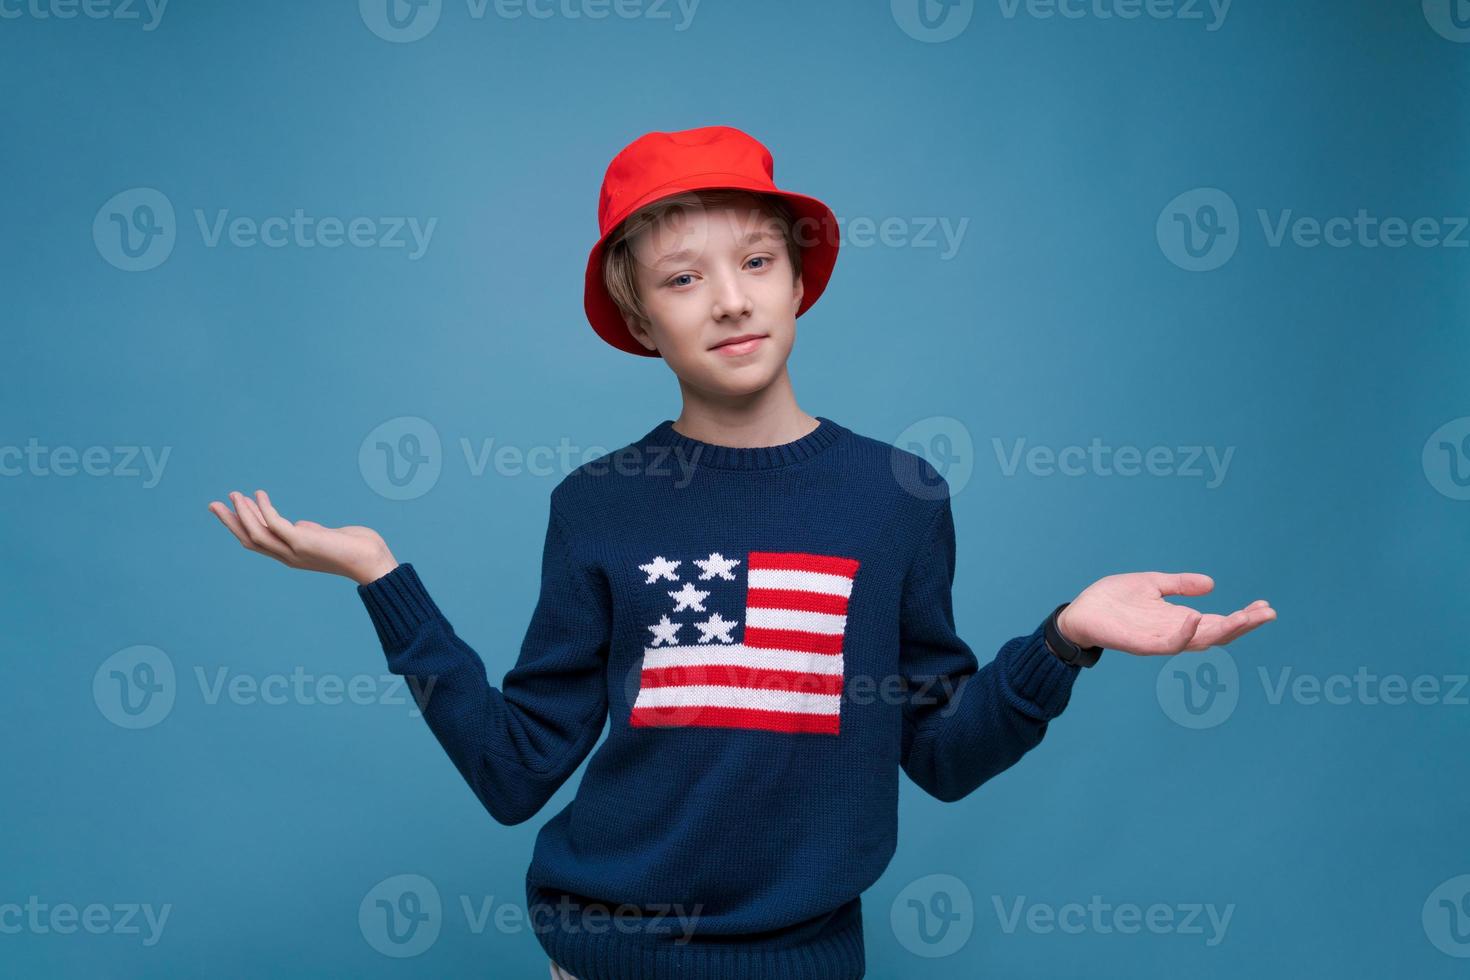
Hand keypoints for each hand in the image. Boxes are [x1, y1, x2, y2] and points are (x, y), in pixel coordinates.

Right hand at [207, 489, 398, 585]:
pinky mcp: (302, 541)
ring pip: (257, 533)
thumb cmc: (355, 548)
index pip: (259, 542)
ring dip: (243, 514)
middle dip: (231, 521)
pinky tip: (259, 494)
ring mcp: (294, 550)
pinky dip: (264, 509)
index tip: (230, 509)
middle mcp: (288, 555)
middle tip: (214, 504)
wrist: (372, 561)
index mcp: (292, 555)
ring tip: (234, 495)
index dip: (242, 526)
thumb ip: (309, 531)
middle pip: (250, 539)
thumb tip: (299, 524)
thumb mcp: (325, 537)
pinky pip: (275, 523)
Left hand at [1055, 572, 1274, 655]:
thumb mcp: (1151, 584)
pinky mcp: (1142, 644)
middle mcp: (1174, 632)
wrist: (1078, 613)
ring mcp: (1160, 640)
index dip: (1243, 616)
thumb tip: (1212, 584)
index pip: (1219, 622)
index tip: (1265, 606)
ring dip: (1224, 630)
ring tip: (1246, 616)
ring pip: (1199, 640)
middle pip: (1218, 633)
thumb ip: (1179, 585)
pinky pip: (1168, 643)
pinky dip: (1184, 633)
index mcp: (1179, 619)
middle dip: (1244, 624)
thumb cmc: (1112, 600)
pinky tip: (1197, 617)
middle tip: (1268, 613)